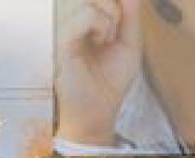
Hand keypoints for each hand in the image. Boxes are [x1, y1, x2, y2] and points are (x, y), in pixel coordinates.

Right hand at [54, 0, 143, 145]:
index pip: (102, 2)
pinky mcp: (63, 38)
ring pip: (93, 2)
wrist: (97, 110)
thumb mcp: (130, 44)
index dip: (116, 4)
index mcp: (89, 26)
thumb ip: (131, 16)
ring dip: (110, 18)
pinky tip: (100, 42)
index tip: (117, 25)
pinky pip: (87, 14)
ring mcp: (68, 31)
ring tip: (106, 41)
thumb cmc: (111, 82)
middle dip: (116, 9)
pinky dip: (101, 25)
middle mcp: (75, 26)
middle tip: (113, 34)